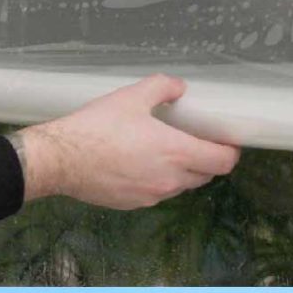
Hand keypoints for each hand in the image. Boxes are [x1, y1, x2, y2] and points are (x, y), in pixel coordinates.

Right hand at [14, 74, 239, 209]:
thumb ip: (162, 88)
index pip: (223, 162)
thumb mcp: (131, 97)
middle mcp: (171, 180)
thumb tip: (180, 88)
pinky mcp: (136, 204)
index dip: (231, 152)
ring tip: (167, 151)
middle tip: (198, 142)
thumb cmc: (97, 127)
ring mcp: (153, 196)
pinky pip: (158, 193)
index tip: (228, 142)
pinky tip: (142, 164)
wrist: (61, 160)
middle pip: (206, 175)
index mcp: (177, 153)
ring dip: (184, 171)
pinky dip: (160, 180)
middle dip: (208, 160)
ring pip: (182, 186)